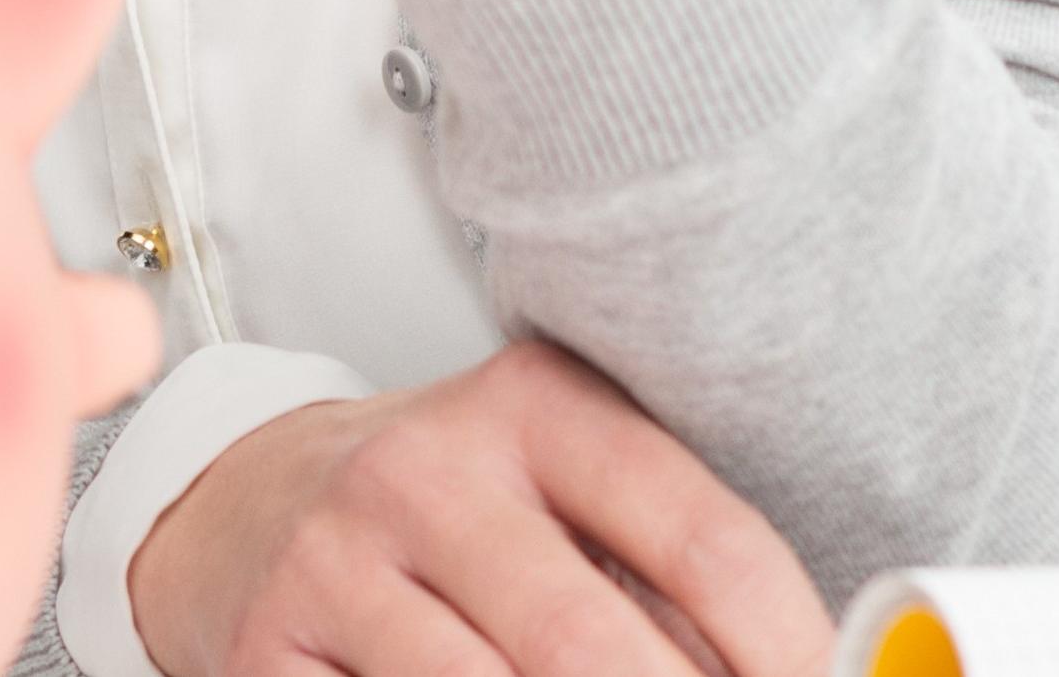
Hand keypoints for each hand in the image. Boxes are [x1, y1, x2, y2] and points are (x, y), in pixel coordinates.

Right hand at [132, 343, 832, 676]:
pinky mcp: (264, 645)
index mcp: (532, 408)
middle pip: (590, 648)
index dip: (791, 654)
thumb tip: (813, 674)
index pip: (705, 544)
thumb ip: (667, 573)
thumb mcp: (558, 489)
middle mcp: (423, 472)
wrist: (245, 503)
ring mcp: (332, 562)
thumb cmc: (452, 513)